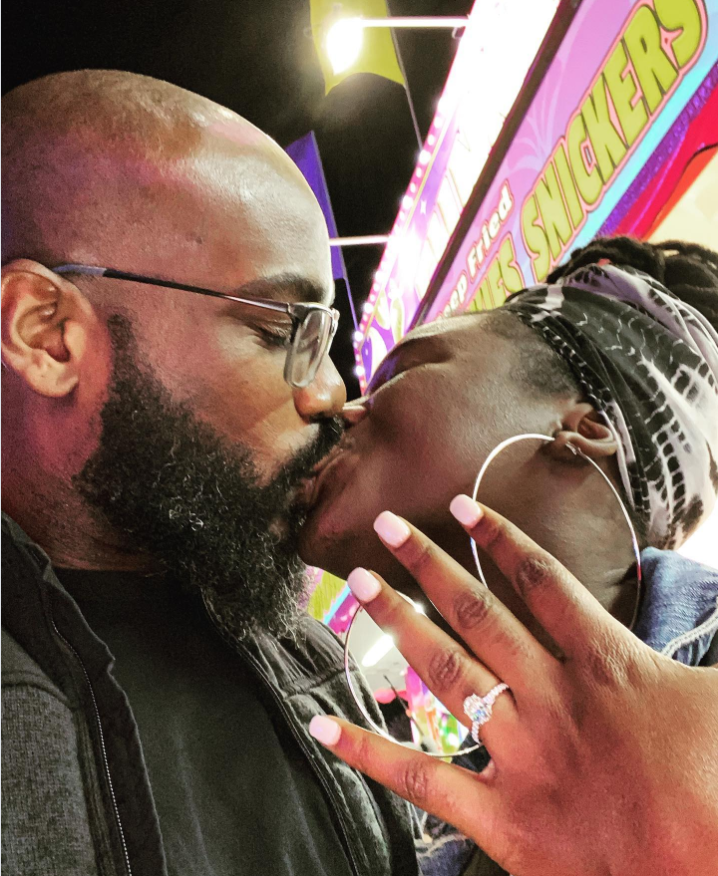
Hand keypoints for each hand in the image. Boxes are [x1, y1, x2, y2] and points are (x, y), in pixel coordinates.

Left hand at [309, 498, 717, 875]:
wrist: (705, 872)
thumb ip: (701, 655)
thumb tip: (708, 602)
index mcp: (606, 666)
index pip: (542, 583)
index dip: (499, 538)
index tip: (461, 506)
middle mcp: (551, 698)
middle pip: (478, 614)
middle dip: (429, 566)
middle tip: (386, 525)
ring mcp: (522, 754)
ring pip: (446, 672)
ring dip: (399, 624)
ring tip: (361, 584)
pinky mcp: (503, 816)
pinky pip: (421, 777)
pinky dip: (367, 751)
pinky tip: (322, 724)